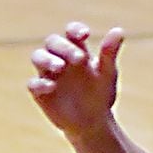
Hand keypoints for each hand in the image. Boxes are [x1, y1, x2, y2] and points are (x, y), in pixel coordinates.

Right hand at [29, 21, 123, 137]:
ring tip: (60, 66)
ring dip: (47, 59)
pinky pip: (33, 84)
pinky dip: (40, 84)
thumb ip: (109, 53)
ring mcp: (48, 75)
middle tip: (79, 58)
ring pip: (38, 57)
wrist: (93, 123)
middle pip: (52, 42)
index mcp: (76, 50)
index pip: (71, 33)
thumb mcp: (107, 73)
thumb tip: (119, 30)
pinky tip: (52, 87)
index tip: (84, 35)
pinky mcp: (40, 93)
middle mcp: (59, 58)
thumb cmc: (100, 93)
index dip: (75, 30)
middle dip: (64, 47)